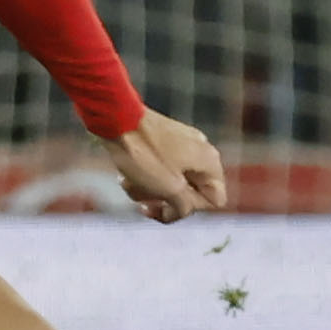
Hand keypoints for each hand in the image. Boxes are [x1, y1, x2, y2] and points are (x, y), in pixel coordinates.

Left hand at [102, 109, 226, 223]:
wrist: (115, 119)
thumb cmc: (143, 153)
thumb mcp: (169, 189)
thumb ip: (185, 206)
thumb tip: (186, 210)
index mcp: (209, 161)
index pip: (215, 200)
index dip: (191, 209)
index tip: (168, 207)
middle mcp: (201, 151)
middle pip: (190, 193)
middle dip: (164, 201)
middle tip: (144, 203)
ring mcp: (182, 144)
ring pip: (170, 183)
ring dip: (148, 191)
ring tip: (128, 184)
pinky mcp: (162, 141)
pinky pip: (158, 169)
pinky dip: (143, 177)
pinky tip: (125, 175)